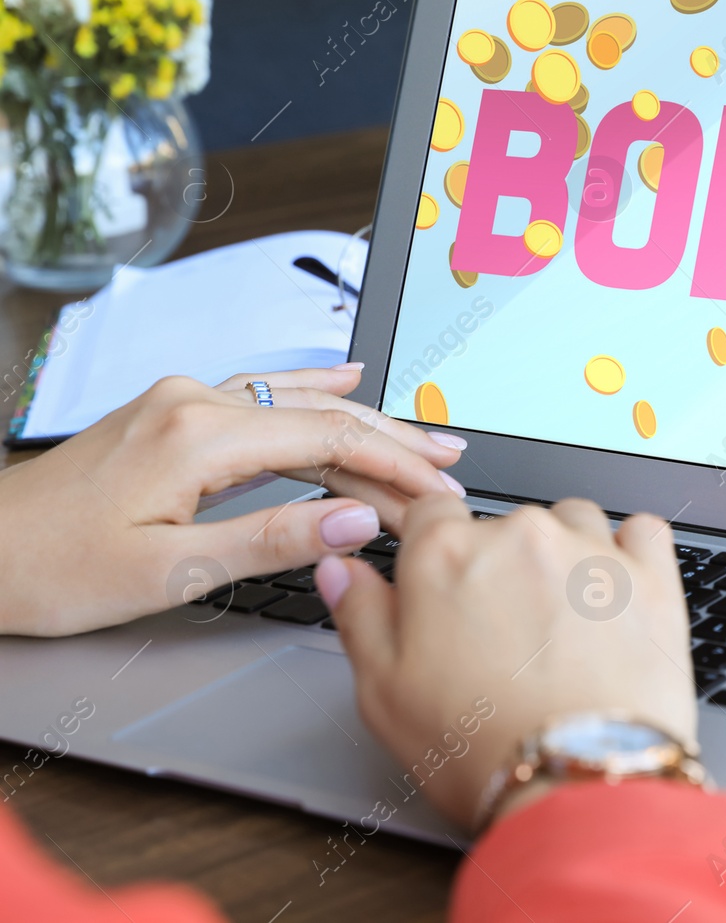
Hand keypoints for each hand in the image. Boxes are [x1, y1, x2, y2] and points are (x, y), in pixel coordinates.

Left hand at [0, 364, 465, 635]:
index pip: (330, 440)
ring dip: (362, 421)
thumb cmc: (51, 568)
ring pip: (296, 402)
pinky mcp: (169, 412)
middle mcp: (193, 402)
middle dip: (394, 441)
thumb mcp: (168, 571)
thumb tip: (356, 519)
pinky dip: (313, 393)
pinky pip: (262, 394)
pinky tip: (345, 377)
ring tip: (422, 438)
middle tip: (452, 467)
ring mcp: (179, 401)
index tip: (441, 492)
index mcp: (198, 437)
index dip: (396, 465)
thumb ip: (271, 538)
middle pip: (322, 413)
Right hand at [319, 494, 695, 830]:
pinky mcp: (651, 576)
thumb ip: (361, 616)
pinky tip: (617, 595)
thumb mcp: (385, 693)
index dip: (436, 548)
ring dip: (565, 555)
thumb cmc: (479, 747)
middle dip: (501, 566)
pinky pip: (643, 533)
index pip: (431, 512)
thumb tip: (342, 570)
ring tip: (562, 622)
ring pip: (573, 521)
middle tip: (504, 634)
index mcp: (446, 554)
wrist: (577, 782)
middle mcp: (520, 535)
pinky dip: (630, 554)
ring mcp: (590, 550)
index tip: (448, 583)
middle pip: (504, 524)